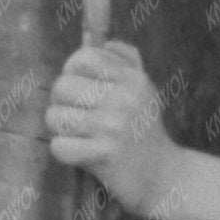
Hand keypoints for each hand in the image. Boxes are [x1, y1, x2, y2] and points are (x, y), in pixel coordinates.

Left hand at [45, 38, 178, 213]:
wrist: (164, 177)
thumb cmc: (146, 132)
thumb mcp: (145, 90)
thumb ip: (127, 61)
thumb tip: (104, 42)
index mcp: (133, 79)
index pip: (83, 58)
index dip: (72, 72)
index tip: (79, 89)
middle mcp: (125, 98)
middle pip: (62, 87)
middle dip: (61, 104)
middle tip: (76, 117)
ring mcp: (114, 127)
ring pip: (55, 117)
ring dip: (61, 130)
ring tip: (79, 136)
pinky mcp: (105, 154)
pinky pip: (60, 146)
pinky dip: (65, 152)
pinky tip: (80, 154)